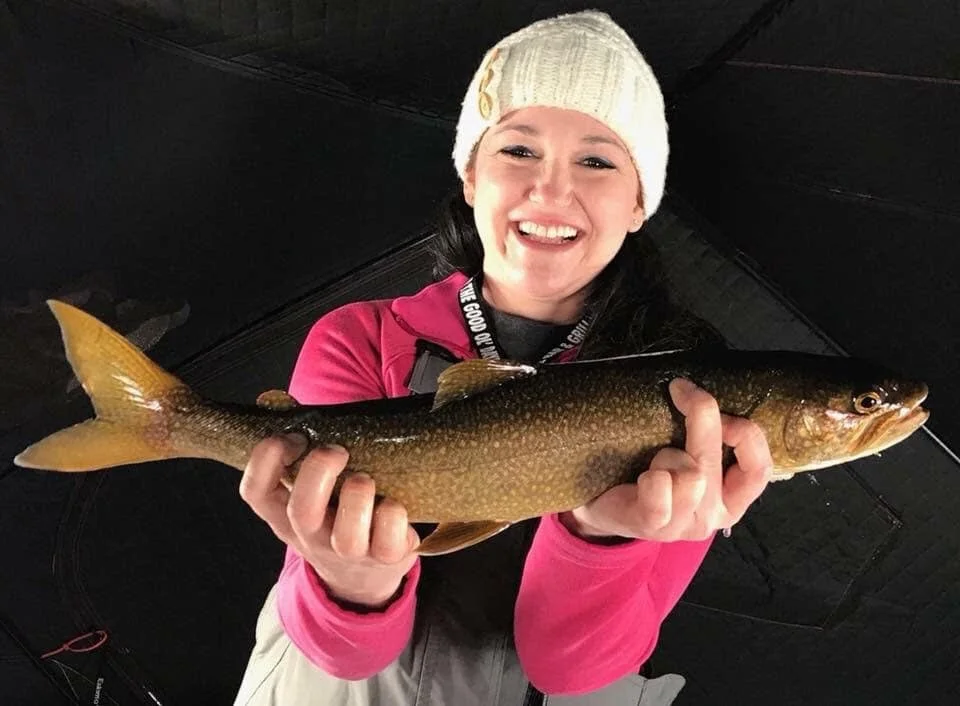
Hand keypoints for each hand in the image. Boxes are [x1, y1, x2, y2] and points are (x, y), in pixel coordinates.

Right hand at [239, 435, 419, 607]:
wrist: (361, 578)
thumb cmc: (334, 518)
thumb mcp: (309, 494)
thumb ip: (299, 454)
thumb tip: (279, 400)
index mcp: (284, 516)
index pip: (255, 491)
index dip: (266, 459)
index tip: (291, 437)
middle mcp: (311, 537)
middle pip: (301, 510)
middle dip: (319, 471)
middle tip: (337, 451)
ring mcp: (347, 553)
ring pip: (347, 534)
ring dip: (358, 495)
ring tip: (366, 479)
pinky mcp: (384, 559)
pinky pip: (389, 539)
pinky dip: (395, 515)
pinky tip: (393, 504)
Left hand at [560, 378, 772, 541]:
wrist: (605, 509)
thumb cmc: (650, 478)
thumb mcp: (687, 457)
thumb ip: (707, 439)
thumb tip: (705, 392)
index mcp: (730, 500)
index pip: (759, 469)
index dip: (747, 434)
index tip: (722, 410)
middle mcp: (713, 516)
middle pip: (715, 459)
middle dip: (700, 416)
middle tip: (681, 390)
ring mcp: (685, 525)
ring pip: (691, 474)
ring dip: (668, 455)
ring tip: (654, 461)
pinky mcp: (655, 525)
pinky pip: (660, 487)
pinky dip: (651, 476)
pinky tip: (641, 479)